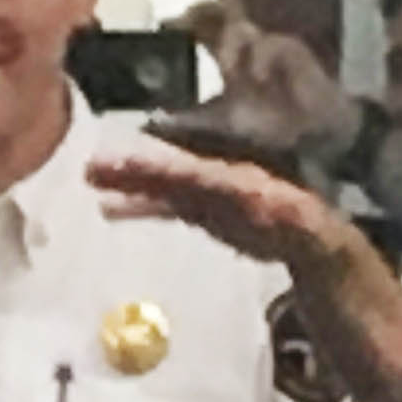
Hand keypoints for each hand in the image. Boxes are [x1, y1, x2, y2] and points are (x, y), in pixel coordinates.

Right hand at [84, 137, 359, 275]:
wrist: (309, 238)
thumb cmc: (303, 232)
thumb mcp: (304, 230)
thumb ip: (296, 224)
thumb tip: (294, 219)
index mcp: (245, 184)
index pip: (201, 174)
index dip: (168, 170)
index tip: (133, 164)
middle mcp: (221, 180)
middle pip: (175, 172)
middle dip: (138, 168)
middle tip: (96, 167)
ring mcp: (207, 193)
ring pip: (165, 185)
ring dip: (131, 183)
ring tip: (93, 180)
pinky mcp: (199, 209)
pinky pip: (165, 205)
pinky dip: (139, 205)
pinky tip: (110, 210)